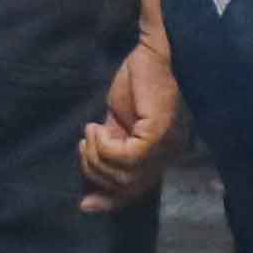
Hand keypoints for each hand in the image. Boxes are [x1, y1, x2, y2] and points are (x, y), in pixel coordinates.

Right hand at [78, 35, 180, 208]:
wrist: (156, 47)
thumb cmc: (141, 76)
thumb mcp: (119, 117)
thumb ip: (109, 147)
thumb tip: (87, 176)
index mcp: (162, 151)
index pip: (138, 190)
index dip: (111, 202)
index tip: (85, 205)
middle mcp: (168, 153)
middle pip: (126, 188)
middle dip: (95, 172)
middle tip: (84, 145)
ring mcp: (165, 144)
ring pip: (123, 176)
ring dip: (95, 157)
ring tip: (90, 133)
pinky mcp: (158, 133)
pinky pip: (124, 157)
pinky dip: (102, 146)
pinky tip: (96, 127)